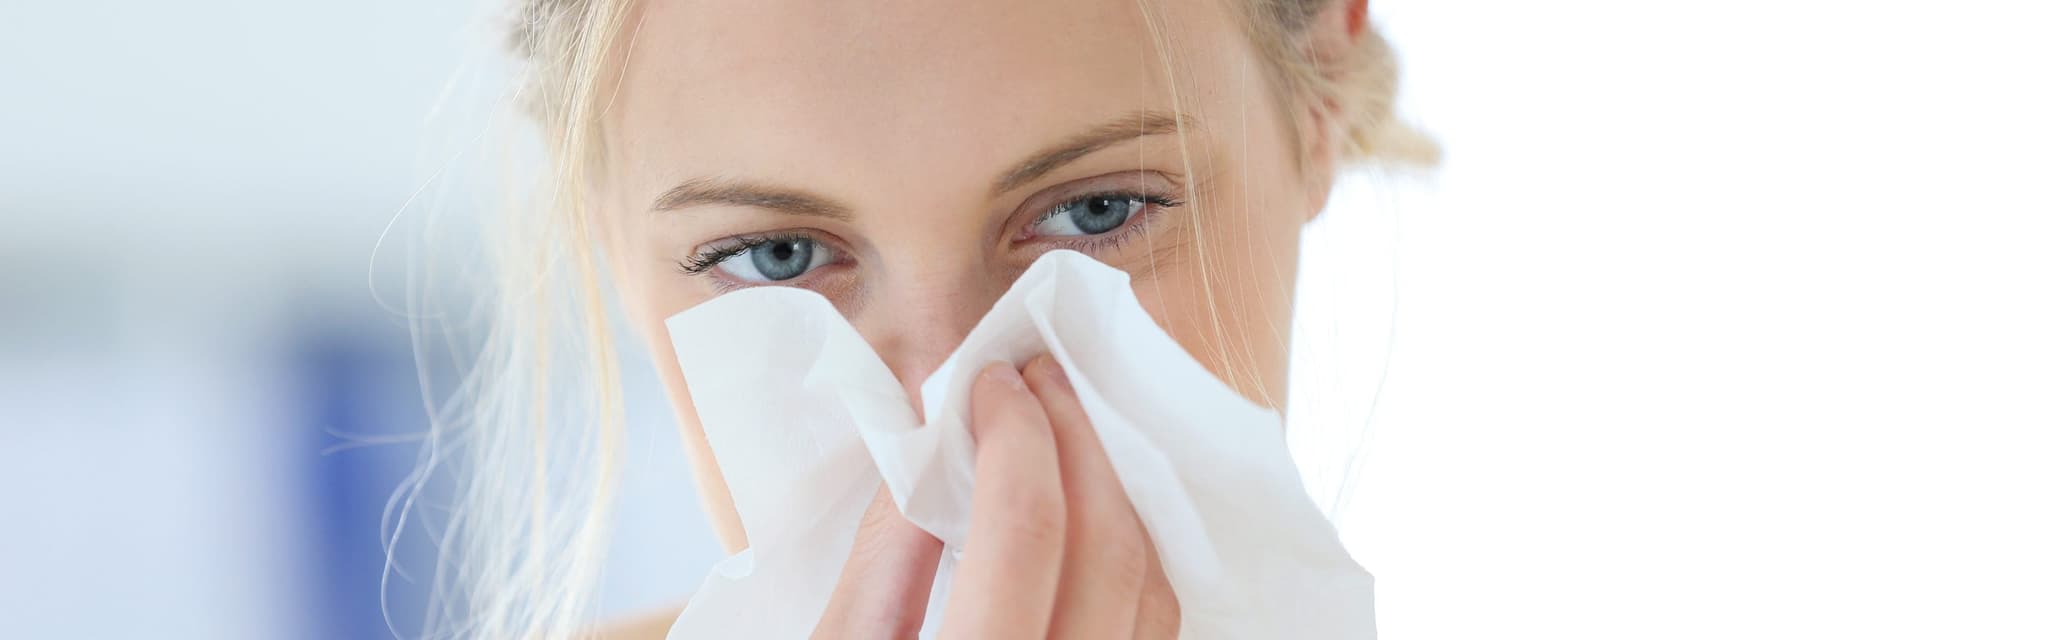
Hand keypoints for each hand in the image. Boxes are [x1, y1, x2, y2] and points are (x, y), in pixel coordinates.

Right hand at [812, 355, 1180, 638]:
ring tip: (1068, 433)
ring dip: (1116, 495)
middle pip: (1109, 549)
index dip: (1015, 438)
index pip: (1026, 533)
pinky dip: (1134, 556)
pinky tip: (1094, 513)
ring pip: (1154, 589)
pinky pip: (1155, 627)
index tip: (993, 383)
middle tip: (1040, 381)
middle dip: (1076, 443)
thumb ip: (884, 559)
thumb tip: (932, 443)